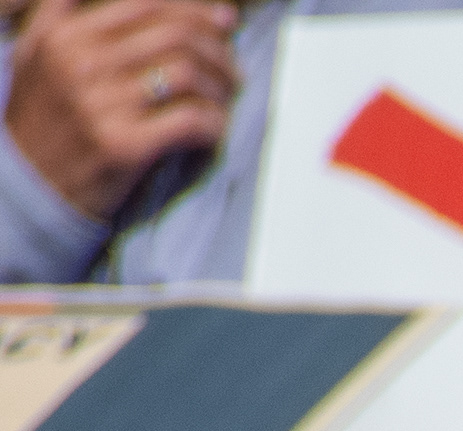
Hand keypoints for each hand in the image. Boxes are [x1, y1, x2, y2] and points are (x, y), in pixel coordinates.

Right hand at [4, 0, 239, 221]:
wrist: (32, 184)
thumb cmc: (44, 118)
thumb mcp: (34, 56)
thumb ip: (59, 14)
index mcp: (64, 36)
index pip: (147, 5)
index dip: (196, 11)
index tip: (225, 22)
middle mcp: (80, 64)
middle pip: (175, 37)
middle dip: (218, 50)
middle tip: (233, 69)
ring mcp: (102, 105)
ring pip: (188, 75)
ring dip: (220, 87)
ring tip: (224, 99)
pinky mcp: (125, 145)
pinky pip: (191, 121)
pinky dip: (214, 122)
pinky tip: (214, 128)